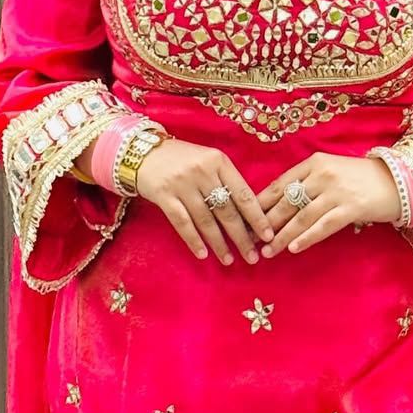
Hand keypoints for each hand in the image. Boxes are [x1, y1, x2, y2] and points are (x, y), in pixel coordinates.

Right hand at [132, 137, 275, 265]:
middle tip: (252, 257)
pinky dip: (193, 240)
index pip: (244, 194)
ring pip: (206, 220)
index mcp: (219, 161)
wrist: (144, 152)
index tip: (267, 235)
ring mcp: (182, 184)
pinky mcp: (163, 195)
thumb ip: (226, 181)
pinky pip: (182, 223)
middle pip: (227, 210)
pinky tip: (203, 254)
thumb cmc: (183, 159)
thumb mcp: (209, 161)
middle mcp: (202, 171)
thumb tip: (249, 216)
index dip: (256, 217)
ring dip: (219, 243)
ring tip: (229, 260)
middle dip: (241, 237)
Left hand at [255, 152, 401, 257]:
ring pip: (301, 217)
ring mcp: (337, 191)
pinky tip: (293, 248)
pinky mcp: (351, 208)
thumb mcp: (331, 171)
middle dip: (266, 224)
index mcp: (314, 162)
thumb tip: (277, 206)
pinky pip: (323, 226)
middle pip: (286, 202)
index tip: (245, 220)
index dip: (260, 204)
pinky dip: (306, 238)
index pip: (279, 184)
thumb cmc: (361, 179)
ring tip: (267, 251)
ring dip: (282, 236)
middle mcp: (323, 174)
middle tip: (250, 241)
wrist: (398, 180)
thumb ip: (307, 183)